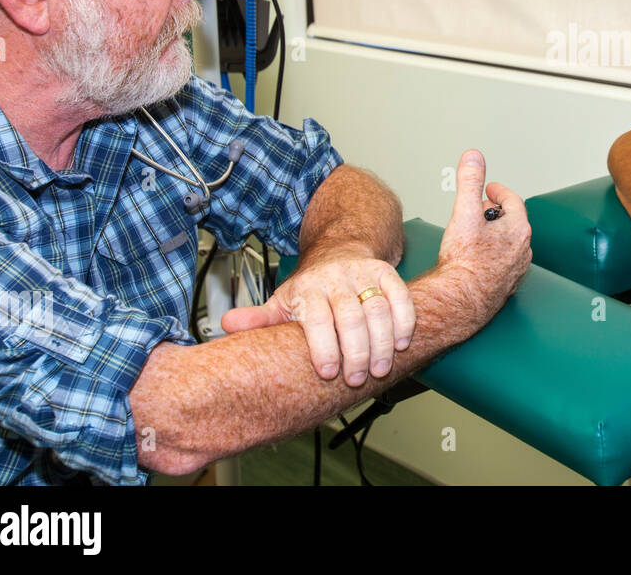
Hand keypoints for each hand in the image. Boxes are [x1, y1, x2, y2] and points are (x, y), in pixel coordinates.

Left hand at [220, 253, 415, 386]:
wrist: (340, 250)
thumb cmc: (311, 286)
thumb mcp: (282, 300)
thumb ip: (259, 318)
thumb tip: (226, 325)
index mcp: (308, 289)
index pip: (317, 319)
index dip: (324, 347)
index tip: (328, 373)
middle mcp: (336, 279)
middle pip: (351, 317)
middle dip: (357, 352)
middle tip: (358, 379)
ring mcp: (364, 275)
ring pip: (378, 309)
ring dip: (383, 342)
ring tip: (381, 369)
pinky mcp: (386, 273)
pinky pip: (401, 296)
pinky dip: (404, 321)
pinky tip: (402, 343)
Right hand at [435, 149, 531, 325]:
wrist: (460, 301)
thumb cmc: (464, 261)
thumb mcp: (464, 213)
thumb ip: (469, 182)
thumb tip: (474, 156)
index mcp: (518, 229)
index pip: (512, 201)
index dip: (499, 192)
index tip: (489, 189)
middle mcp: (523, 250)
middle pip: (511, 221)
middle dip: (494, 213)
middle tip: (476, 210)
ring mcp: (516, 270)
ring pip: (508, 244)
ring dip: (494, 235)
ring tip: (474, 234)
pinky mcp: (506, 286)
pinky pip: (502, 263)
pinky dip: (492, 255)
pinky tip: (476, 259)